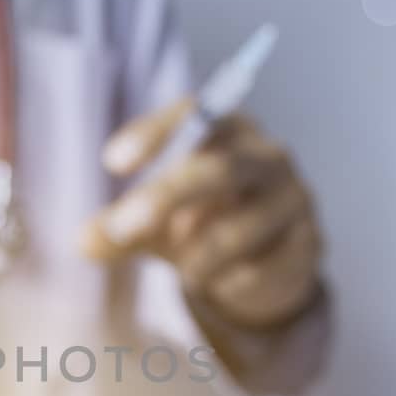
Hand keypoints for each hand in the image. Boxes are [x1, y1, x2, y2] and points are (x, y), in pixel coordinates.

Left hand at [80, 98, 322, 329]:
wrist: (262, 267)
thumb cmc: (198, 223)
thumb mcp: (151, 223)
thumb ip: (118, 228)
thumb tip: (83, 243)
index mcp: (225, 129)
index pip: (195, 113)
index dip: (154, 133)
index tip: (111, 162)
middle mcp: (267, 155)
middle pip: (219, 168)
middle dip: (165, 198)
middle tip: (119, 228)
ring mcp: (295, 198)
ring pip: (241, 229)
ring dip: (198, 257)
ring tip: (183, 273)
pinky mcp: (312, 244)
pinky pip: (264, 269)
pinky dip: (231, 282)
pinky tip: (225, 283)